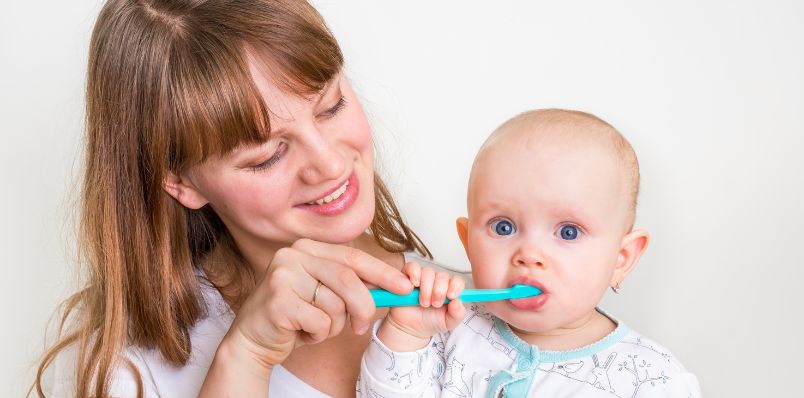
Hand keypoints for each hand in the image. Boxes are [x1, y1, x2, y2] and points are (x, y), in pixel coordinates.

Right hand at [220, 238, 413, 368]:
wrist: (254, 339)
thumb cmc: (295, 316)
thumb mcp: (325, 293)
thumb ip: (352, 285)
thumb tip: (395, 286)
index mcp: (307, 248)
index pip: (354, 257)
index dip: (383, 273)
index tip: (405, 287)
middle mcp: (293, 255)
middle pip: (348, 280)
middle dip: (363, 307)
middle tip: (361, 326)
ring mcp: (282, 276)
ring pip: (336, 305)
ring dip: (334, 326)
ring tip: (315, 327)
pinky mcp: (278, 301)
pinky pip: (321, 323)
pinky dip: (318, 336)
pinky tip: (302, 333)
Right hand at [378, 262, 466, 350]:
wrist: (410, 327)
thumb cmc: (430, 322)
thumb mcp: (448, 322)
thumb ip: (457, 314)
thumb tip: (458, 302)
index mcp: (449, 290)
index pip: (457, 281)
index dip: (455, 286)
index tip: (451, 296)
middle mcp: (437, 282)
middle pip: (442, 276)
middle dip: (439, 291)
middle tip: (435, 304)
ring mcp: (423, 278)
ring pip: (428, 272)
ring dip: (426, 288)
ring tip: (423, 303)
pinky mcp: (408, 276)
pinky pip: (412, 267)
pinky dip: (414, 274)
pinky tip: (414, 285)